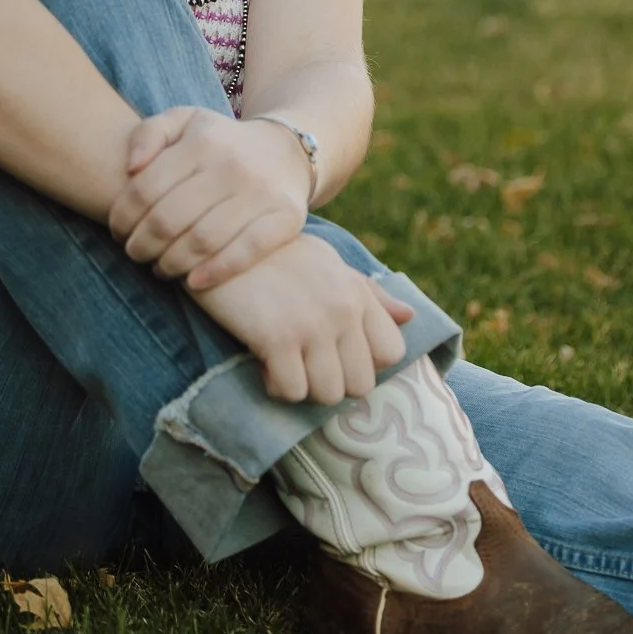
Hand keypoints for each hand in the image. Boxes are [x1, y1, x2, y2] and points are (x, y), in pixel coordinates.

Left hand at [108, 106, 311, 290]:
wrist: (287, 152)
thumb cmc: (221, 143)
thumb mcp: (185, 121)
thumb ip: (150, 133)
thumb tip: (131, 167)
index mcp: (201, 142)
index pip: (145, 189)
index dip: (123, 217)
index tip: (118, 232)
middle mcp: (231, 165)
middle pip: (169, 219)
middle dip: (142, 245)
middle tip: (135, 254)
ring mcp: (261, 193)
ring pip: (202, 240)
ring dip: (171, 263)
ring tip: (160, 268)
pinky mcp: (285, 217)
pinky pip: (245, 252)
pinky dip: (216, 272)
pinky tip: (194, 282)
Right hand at [194, 233, 414, 404]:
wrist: (222, 238)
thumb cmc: (275, 255)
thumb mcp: (327, 264)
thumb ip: (368, 294)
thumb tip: (409, 316)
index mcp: (357, 292)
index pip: (392, 352)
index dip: (364, 362)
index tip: (334, 353)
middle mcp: (342, 309)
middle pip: (360, 384)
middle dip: (332, 381)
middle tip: (304, 361)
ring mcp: (311, 324)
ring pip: (327, 394)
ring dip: (302, 385)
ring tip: (282, 359)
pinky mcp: (277, 337)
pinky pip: (291, 391)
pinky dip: (275, 384)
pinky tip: (262, 359)